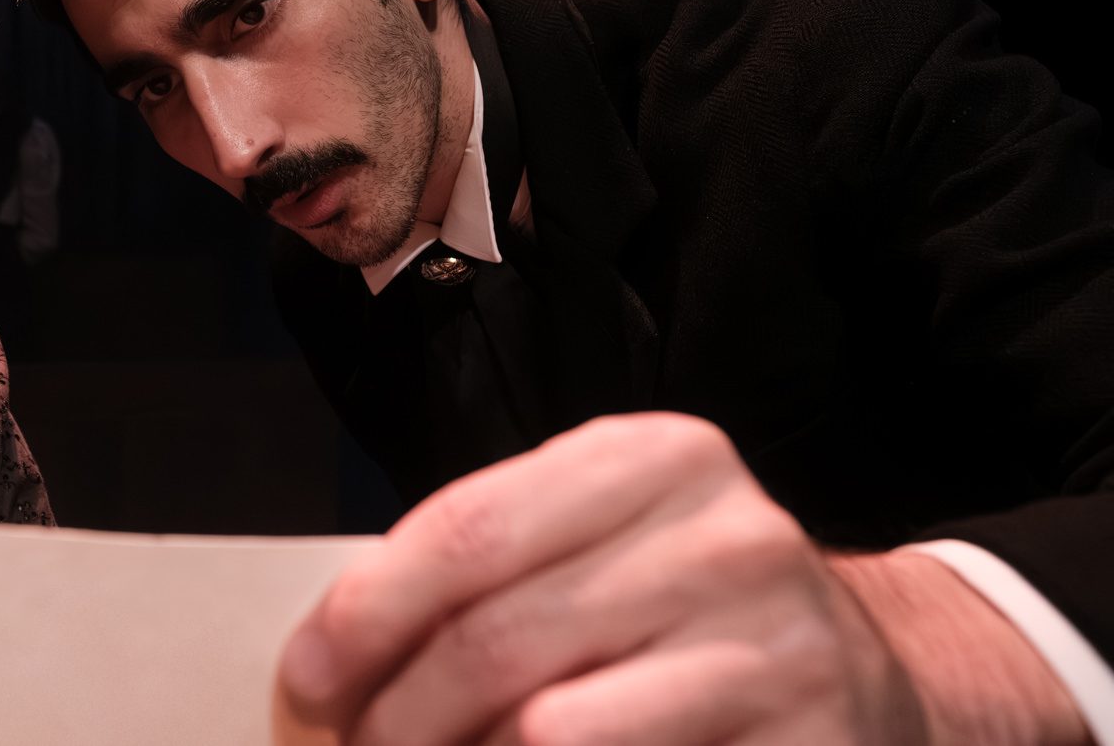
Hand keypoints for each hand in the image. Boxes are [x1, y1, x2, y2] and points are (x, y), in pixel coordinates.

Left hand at [279, 413, 926, 744]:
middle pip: (495, 639)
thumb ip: (485, 573)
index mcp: (655, 458)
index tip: (306, 681)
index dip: (365, 615)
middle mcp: (725, 537)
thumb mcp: (598, 543)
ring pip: (547, 731)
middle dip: (394, 715)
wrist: (870, 678)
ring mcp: (777, 648)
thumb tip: (331, 663)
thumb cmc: (687, 607)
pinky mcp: (807, 745)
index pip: (466, 531)